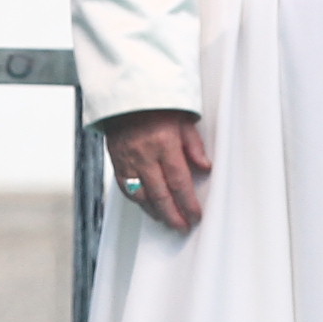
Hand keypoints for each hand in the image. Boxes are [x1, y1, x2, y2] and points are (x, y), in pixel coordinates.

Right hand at [103, 108, 209, 231]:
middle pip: (161, 195)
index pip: (179, 182)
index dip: (188, 203)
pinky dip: (138, 201)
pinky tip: (147, 207)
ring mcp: (128, 160)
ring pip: (142, 196)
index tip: (195, 216)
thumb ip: (194, 145)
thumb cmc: (157, 105)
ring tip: (167, 220)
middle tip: (182, 226)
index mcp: (165, 144)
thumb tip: (206, 167)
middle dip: (173, 215)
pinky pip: (126, 189)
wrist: (126, 94)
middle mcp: (145, 155)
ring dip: (156, 212)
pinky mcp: (116, 162)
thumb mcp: (183, 119)